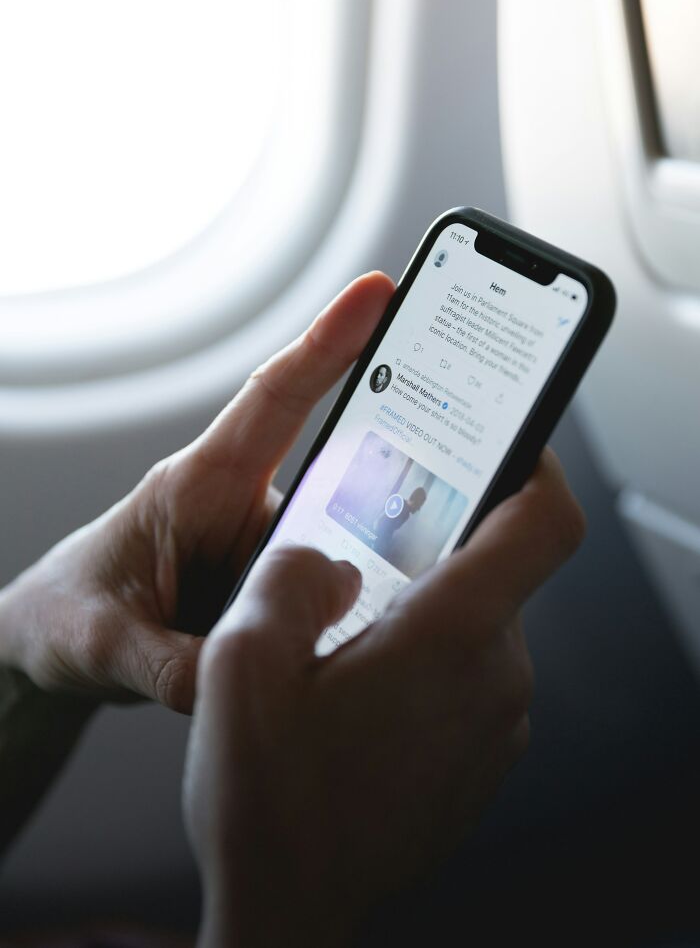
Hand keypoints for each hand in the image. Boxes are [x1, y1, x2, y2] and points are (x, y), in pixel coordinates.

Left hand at [0, 273, 394, 711]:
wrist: (54, 645)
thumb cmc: (68, 612)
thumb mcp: (101, 641)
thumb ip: (167, 663)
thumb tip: (244, 678)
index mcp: (199, 484)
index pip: (275, 398)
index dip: (329, 342)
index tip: (380, 291)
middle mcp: (242, 507)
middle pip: (338, 475)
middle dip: (394, 477)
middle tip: (458, 487)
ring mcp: (262, 548)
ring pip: (339, 548)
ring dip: (360, 580)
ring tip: (375, 626)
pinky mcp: (272, 587)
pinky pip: (322, 593)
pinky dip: (340, 618)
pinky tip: (349, 655)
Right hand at [183, 450, 584, 946]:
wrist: (287, 907)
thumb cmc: (269, 802)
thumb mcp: (240, 664)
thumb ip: (288, 575)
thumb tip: (326, 555)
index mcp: (450, 639)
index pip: (545, 523)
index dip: (537, 464)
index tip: (506, 439)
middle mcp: (494, 677)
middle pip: (494, 568)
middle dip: (432, 545)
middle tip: (360, 551)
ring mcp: (496, 721)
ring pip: (476, 621)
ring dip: (419, 607)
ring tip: (343, 636)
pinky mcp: (483, 752)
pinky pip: (469, 672)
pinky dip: (426, 657)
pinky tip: (358, 686)